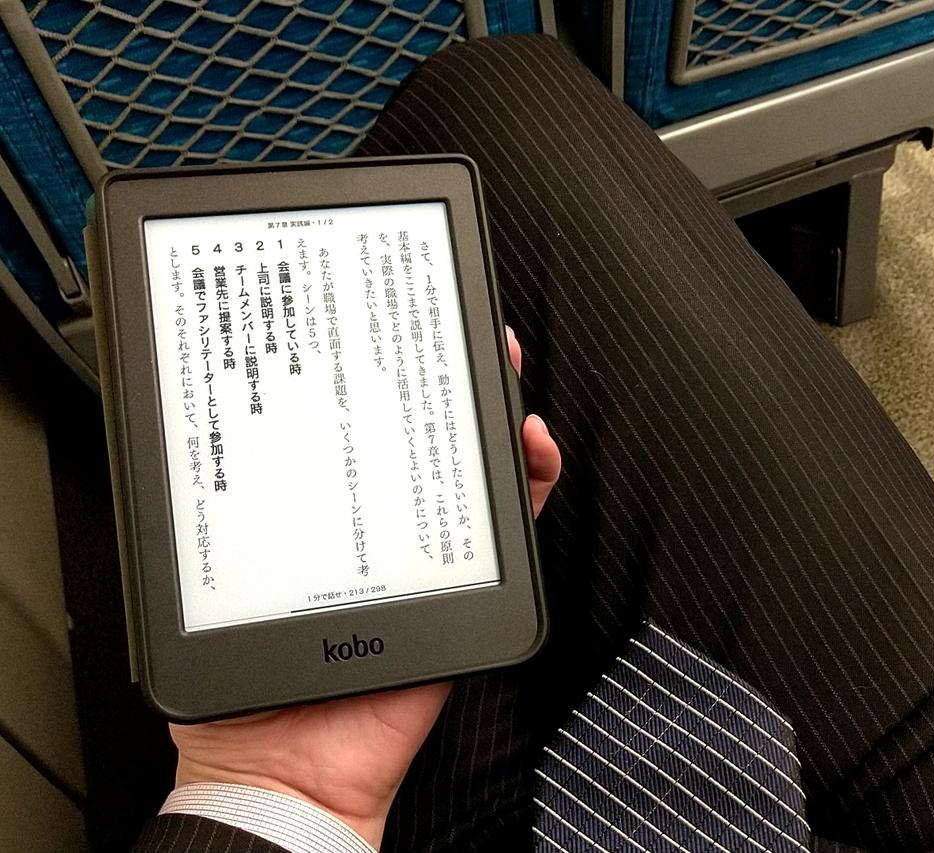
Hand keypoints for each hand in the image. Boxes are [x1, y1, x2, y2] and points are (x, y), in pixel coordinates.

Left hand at [170, 327, 559, 848]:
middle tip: (461, 329)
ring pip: (475, 468)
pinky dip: (533, 482)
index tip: (383, 330)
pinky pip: (515, 528)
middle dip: (449, 376)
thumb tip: (210, 419)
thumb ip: (227, 505)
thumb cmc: (245, 682)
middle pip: (423, 434)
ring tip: (502, 370)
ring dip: (498, 414)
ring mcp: (430, 549)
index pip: (354, 426)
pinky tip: (530, 448)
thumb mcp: (219, 572)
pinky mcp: (474, 583)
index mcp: (320, 511)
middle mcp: (379, 521)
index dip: (378, 374)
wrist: (294, 762)